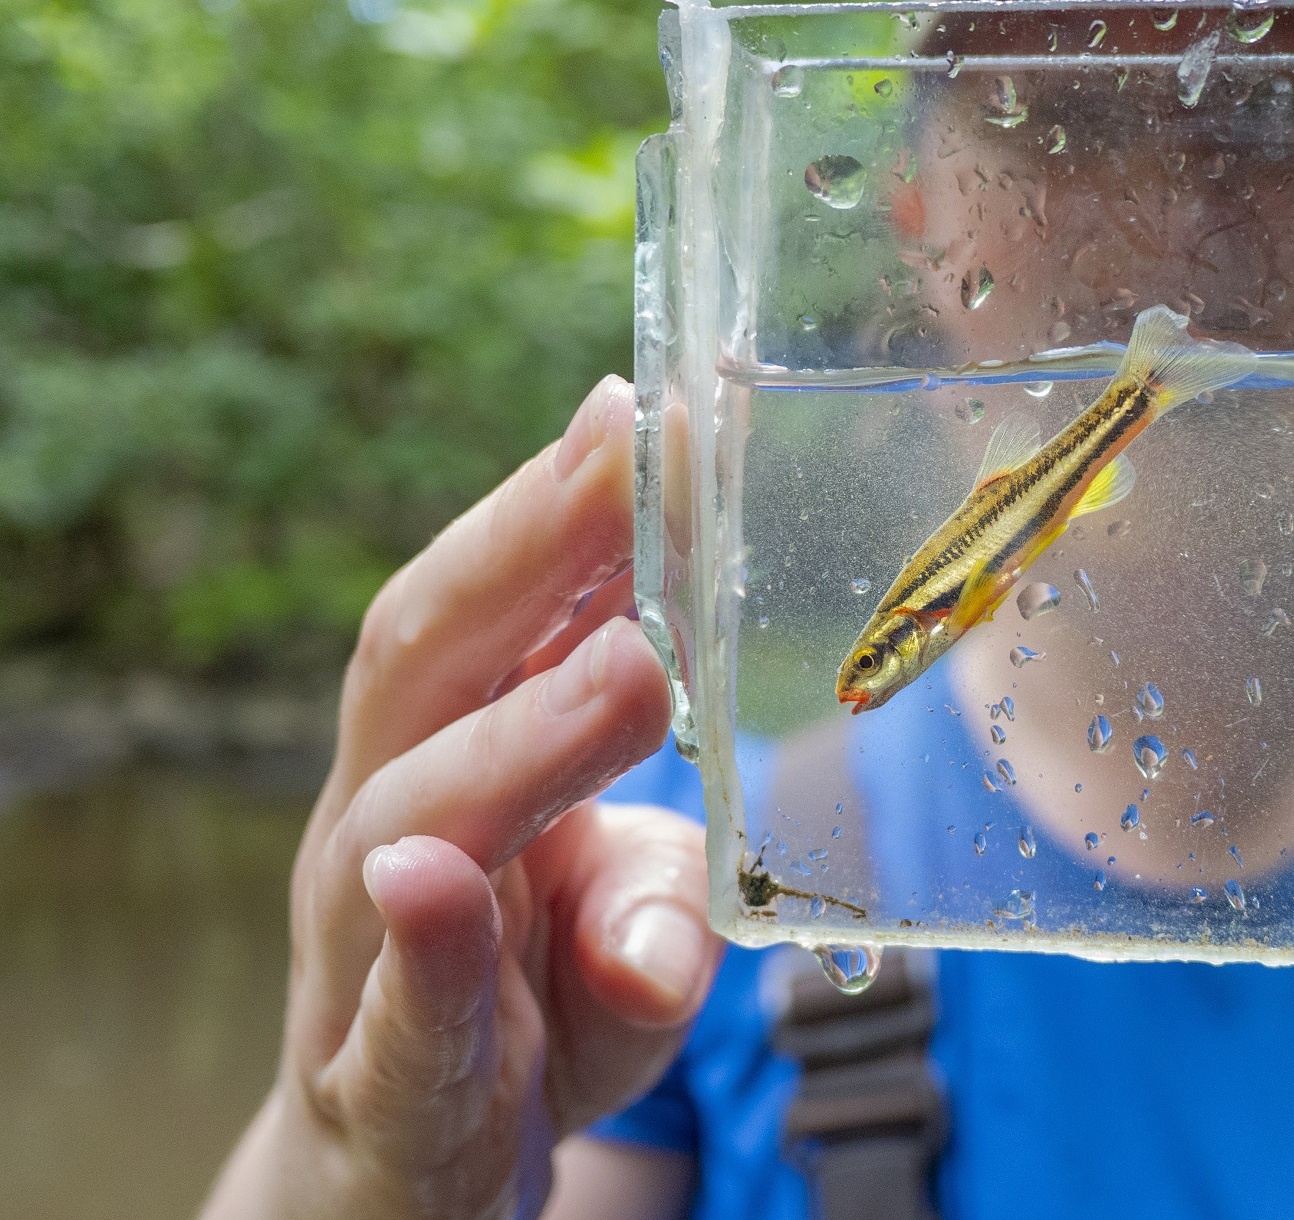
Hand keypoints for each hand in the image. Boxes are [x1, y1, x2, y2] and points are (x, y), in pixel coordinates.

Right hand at [203, 375, 724, 1219]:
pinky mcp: (380, 1081)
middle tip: (638, 458)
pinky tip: (430, 879)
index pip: (489, 604)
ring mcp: (363, 953)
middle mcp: (385, 825)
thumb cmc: (526, 1015)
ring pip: (412, 814)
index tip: (642, 406)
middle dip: (531, 549)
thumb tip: (677, 923)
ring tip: (632, 667)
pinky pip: (395, 1007)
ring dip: (525, 731)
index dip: (556, 504)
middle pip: (430, 660)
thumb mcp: (622, 928)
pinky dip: (418, 941)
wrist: (409, 1185)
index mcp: (447, 756)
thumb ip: (665, 892)